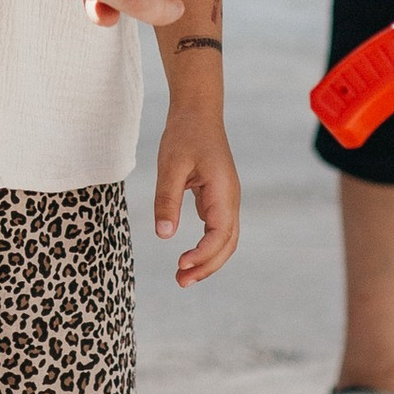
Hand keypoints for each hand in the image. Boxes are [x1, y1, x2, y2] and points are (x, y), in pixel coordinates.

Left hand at [154, 110, 239, 283]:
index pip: (219, 234)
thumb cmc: (185, 134)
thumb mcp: (171, 165)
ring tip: (182, 275)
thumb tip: (163, 235)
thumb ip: (167, 199)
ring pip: (224, 240)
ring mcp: (226, 200)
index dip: (203, 254)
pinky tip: (188, 256)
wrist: (198, 111)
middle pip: (227, 244)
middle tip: (180, 281)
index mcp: (224, 192)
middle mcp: (230, 199)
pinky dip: (205, 247)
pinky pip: (216, 230)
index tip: (180, 263)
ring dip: (207, 260)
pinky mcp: (216, 198)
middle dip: (206, 266)